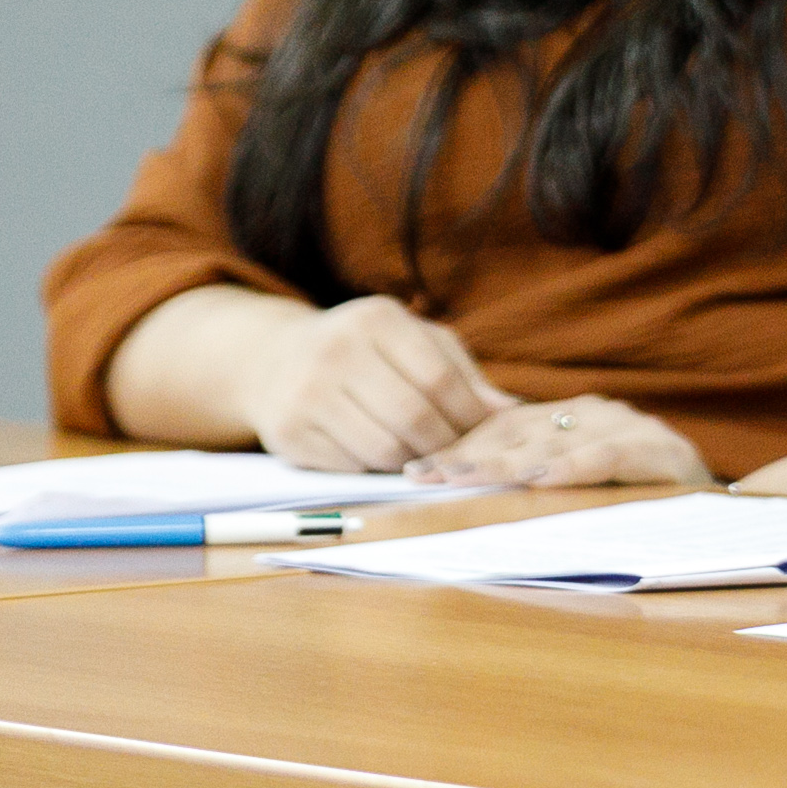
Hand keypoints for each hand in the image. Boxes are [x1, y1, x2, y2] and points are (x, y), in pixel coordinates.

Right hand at [242, 294, 515, 471]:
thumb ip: (462, 371)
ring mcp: (306, 395)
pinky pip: (352, 466)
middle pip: (414, 418)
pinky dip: (375, 467)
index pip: (439, 378)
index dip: (470, 412)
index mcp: (376, 320)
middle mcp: (336, 353)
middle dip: (446, 443)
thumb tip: (509, 410)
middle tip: (457, 450)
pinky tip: (379, 451)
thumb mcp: (414, 340)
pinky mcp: (288, 434)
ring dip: (413, 460)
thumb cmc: (365, 348)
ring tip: (421, 451)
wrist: (277, 358)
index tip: (484, 429)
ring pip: (384, 449)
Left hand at [408, 395, 714, 488]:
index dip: (459, 448)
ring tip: (467, 476)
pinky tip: (543, 479)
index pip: (502, 427)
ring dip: (509, 459)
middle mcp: (596, 414)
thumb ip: (531, 487)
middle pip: (520, 432)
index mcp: (572, 419)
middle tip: (426, 478)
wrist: (721, 510)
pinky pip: (612, 456)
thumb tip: (456, 502)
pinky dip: (576, 466)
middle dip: (469, 456)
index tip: (413, 474)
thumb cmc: (640, 505)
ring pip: (559, 441)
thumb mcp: (576, 492)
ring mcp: (630, 428)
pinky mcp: (662, 451)